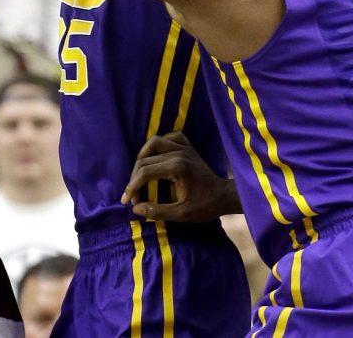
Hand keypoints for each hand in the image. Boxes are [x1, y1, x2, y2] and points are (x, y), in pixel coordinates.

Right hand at [121, 131, 238, 221]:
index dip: (132, 186)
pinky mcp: (188, 147)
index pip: (146, 172)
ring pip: (154, 142)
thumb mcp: (182, 214)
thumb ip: (158, 211)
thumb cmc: (206, 206)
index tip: (127, 201)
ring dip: (143, 156)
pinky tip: (157, 155)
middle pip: (146, 159)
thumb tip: (135, 209)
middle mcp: (179, 153)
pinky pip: (170, 137)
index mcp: (177, 168)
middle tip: (133, 194)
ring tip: (139, 172)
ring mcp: (184, 147)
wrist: (225, 196)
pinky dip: (160, 143)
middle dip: (135, 177)